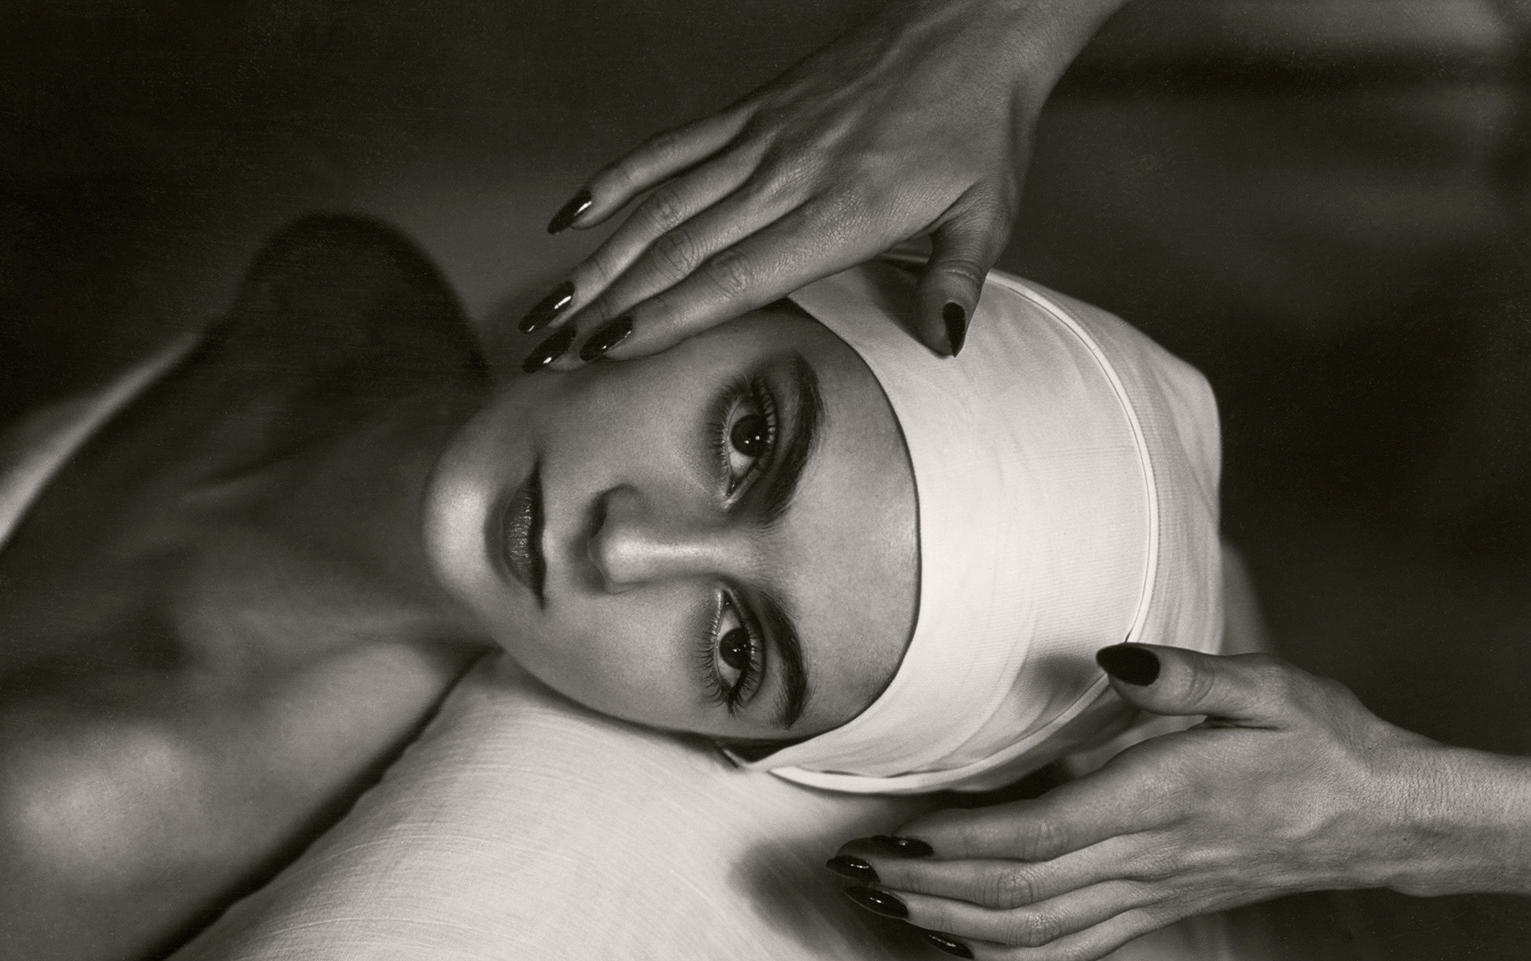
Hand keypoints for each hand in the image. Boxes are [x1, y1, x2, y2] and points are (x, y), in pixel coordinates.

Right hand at [521, 0, 1124, 366]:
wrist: (974, 22)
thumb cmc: (980, 125)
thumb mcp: (987, 213)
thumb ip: (954, 281)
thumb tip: (942, 345)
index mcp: (837, 213)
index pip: (733, 277)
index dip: (665, 317)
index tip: (607, 352)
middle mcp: (784, 177)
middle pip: (676, 253)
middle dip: (605, 308)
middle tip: (546, 356)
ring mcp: (759, 140)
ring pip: (658, 208)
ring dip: (594, 262)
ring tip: (543, 311)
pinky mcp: (751, 112)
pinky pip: (669, 149)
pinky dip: (615, 182)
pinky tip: (569, 219)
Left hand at [824, 645, 1460, 960]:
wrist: (1377, 817)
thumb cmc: (1318, 739)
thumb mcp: (1261, 684)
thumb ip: (1181, 677)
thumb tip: (1110, 659)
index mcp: (1160, 801)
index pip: (1034, 836)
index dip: (954, 844)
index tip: (889, 835)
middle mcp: (1145, 862)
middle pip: (1009, 891)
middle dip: (919, 883)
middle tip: (845, 869)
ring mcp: (1146, 898)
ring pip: (1025, 930)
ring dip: (940, 918)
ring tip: (874, 898)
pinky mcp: (1151, 915)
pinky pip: (1063, 951)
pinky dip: (998, 952)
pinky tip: (950, 936)